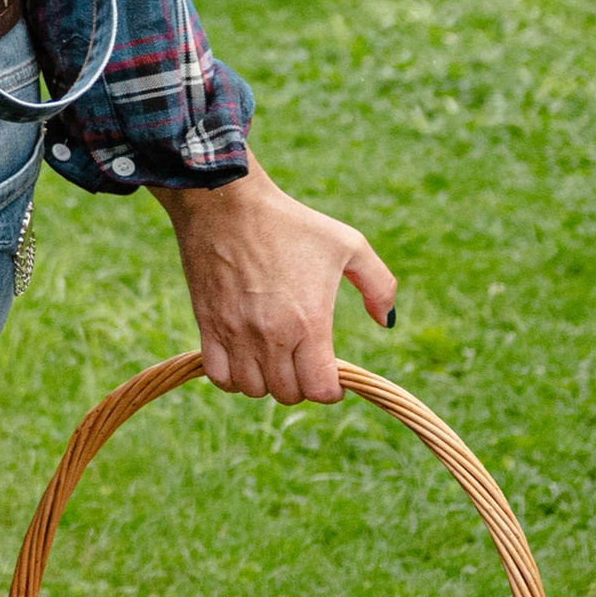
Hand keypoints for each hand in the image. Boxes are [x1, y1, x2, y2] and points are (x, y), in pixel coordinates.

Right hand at [159, 159, 394, 404]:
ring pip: (254, 389)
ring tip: (275, 359)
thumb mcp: (348, 244)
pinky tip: (244, 357)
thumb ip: (378, 285)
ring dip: (268, 381)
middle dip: (301, 384)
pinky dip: (234, 377)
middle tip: (304, 360)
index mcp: (310, 321)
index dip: (333, 389)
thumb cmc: (291, 222)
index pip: (321, 389)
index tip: (334, 376)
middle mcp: (272, 335)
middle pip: (288, 393)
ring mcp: (236, 333)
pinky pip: (220, 377)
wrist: (227, 203)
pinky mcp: (209, 325)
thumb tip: (386, 321)